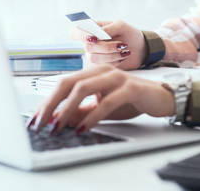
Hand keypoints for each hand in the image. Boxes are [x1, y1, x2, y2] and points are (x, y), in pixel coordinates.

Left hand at [26, 64, 174, 133]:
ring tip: (58, 126)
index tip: (38, 118)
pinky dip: (93, 115)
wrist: (161, 98)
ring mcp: (117, 77)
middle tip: (41, 123)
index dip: (49, 100)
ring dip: (67, 109)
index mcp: (95, 73)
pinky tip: (84, 128)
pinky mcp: (130, 87)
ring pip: (84, 88)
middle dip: (52, 104)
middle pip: (69, 82)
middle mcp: (103, 71)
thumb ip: (83, 112)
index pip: (65, 83)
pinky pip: (107, 101)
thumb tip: (60, 120)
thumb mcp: (103, 108)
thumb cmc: (132, 100)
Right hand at [70, 20, 147, 69]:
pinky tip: (122, 57)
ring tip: (125, 51)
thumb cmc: (129, 34)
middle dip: (106, 47)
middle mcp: (90, 43)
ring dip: (112, 55)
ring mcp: (94, 56)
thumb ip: (109, 28)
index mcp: (91, 30)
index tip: (94, 38)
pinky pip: (102, 66)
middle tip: (121, 44)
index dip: (81, 36)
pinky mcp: (101, 66)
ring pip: (93, 58)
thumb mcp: (121, 26)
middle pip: (87, 47)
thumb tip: (97, 35)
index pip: (75, 32)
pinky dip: (115, 61)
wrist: (140, 49)